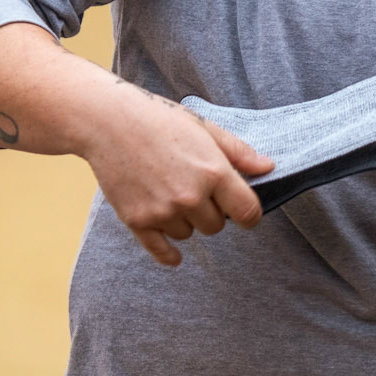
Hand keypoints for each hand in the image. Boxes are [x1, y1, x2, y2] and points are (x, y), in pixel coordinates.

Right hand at [82, 83, 272, 268]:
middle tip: (192, 188)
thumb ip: (238, 152)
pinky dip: (169, 254)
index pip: (248, 213)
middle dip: (210, 212)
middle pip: (216, 226)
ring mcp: (163, 211)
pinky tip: (175, 256)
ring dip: (184, 221)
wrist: (107, 120)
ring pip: (188, 235)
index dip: (248, 214)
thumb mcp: (205, 128)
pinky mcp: (137, 220)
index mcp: (214, 172)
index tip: (241, 210)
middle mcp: (190, 196)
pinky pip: (162, 251)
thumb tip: (268, 168)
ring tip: (168, 192)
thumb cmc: (158, 119)